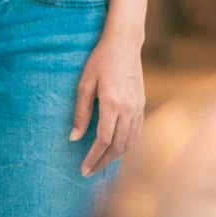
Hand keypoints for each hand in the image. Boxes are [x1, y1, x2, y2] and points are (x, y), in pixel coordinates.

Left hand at [69, 25, 144, 176]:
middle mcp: (128, 108)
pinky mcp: (141, 105)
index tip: (83, 169)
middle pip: (117, 146)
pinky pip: (136, 132)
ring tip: (100, 163)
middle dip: (103, 162)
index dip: (93, 157)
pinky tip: (116, 149)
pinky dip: (126, 145)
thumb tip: (74, 138)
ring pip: (129, 142)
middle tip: (89, 172)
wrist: (124, 44)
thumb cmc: (100, 60)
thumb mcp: (84, 84)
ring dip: (115, 157)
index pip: (103, 140)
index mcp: (112, 103)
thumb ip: (81, 113)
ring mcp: (138, 107)